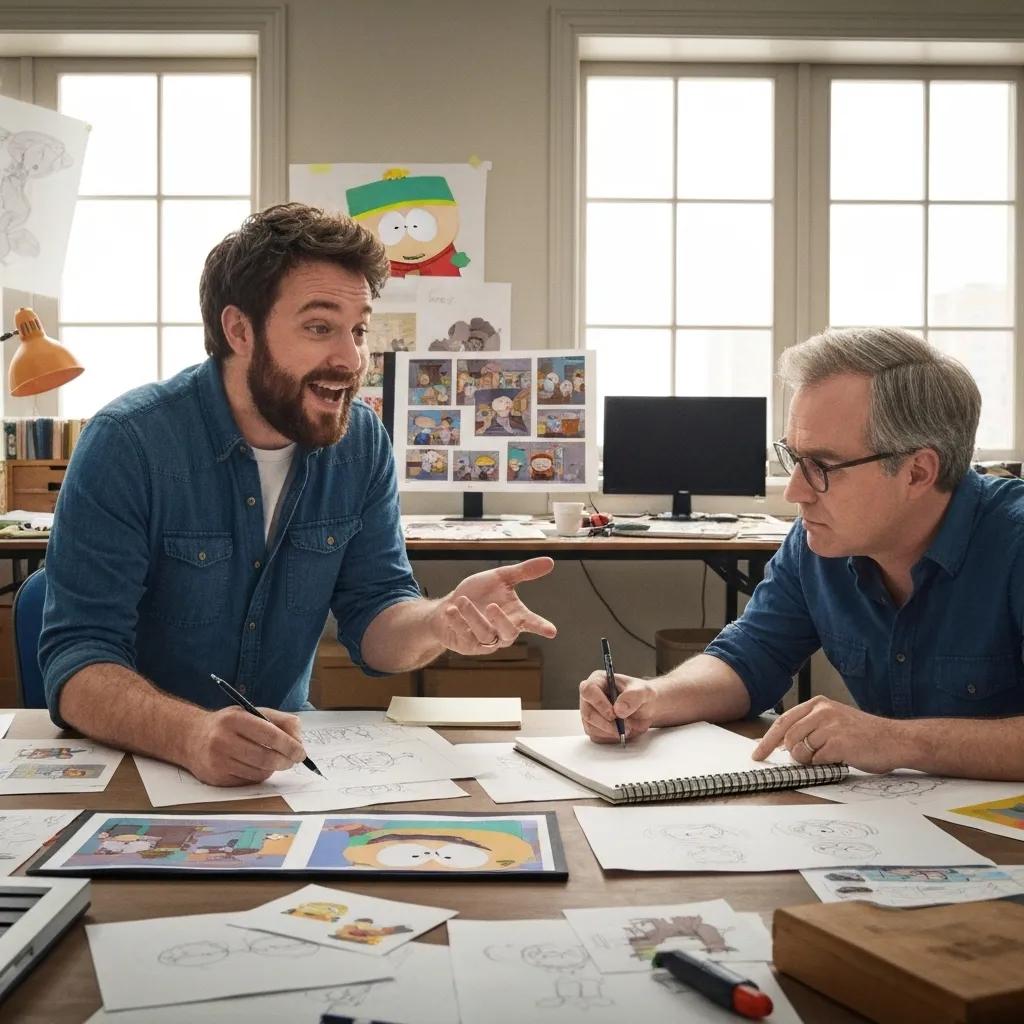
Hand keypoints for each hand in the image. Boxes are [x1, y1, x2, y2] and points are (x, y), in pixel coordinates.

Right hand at [185, 706, 305, 786]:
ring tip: (275, 761)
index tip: (301, 752)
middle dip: (285, 761)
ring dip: (273, 769)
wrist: (191, 737)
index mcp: (235, 719)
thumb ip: (280, 721)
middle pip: (265, 757)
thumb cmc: (229, 724)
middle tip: (293, 760)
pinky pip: (247, 781)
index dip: (290, 745)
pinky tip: (257, 766)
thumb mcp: (252, 713)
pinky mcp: (216, 778)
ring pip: (258, 772)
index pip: (270, 734)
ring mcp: (217, 761)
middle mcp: (223, 740)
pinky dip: (259, 775)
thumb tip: (299, 741)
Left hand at [432, 556, 556, 654]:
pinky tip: (451, 610)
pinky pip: (465, 636)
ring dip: (473, 617)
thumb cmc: (479, 593)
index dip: (541, 626)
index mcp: (515, 615)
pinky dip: (457, 622)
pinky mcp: (467, 645)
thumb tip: (551, 561)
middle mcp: (502, 631)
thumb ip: (524, 571)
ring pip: (484, 634)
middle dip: (501, 621)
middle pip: (509, 633)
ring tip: (462, 600)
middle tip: (492, 606)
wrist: (450, 606)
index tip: (551, 631)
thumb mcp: (500, 577)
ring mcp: (485, 641)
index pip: (531, 622)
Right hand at [579, 670, 656, 743]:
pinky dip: (610, 737)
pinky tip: (621, 731)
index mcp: (599, 680)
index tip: (613, 714)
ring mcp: (590, 712)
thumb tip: (618, 709)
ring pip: (591, 726)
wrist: (646, 709)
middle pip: (588, 712)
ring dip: (610, 731)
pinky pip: (596, 736)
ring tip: (627, 727)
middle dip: (607, 723)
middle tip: (624, 726)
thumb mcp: (643, 692)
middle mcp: (590, 696)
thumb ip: (632, 697)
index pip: (588, 690)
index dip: (599, 703)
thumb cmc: (641, 695)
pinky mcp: (593, 727)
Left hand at [751, 694, 903, 772]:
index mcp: (818, 703)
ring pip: (801, 751)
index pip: (783, 722)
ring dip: (811, 760)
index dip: (767, 740)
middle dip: (792, 754)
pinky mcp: (838, 743)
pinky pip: (817, 761)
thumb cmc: (865, 735)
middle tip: (804, 761)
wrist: (897, 740)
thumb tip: (783, 745)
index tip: (757, 753)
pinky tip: (840, 759)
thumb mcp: (834, 722)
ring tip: (830, 756)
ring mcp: (830, 726)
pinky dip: (825, 765)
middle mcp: (822, 711)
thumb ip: (809, 728)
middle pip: (788, 737)